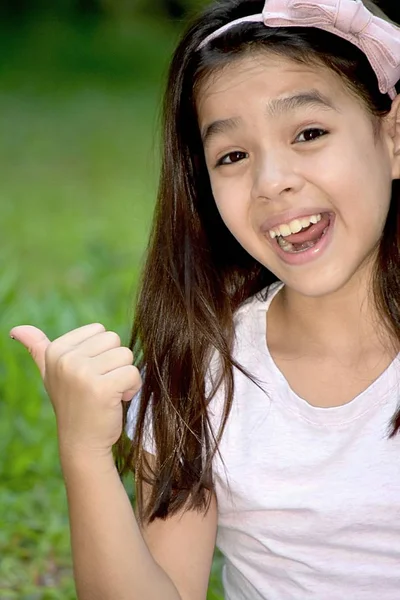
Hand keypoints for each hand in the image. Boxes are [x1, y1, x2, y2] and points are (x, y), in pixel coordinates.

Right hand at [9, 323, 140, 455]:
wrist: (81, 442)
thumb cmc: (71, 403)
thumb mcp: (51, 373)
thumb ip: (37, 348)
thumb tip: (16, 329)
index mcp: (55, 350)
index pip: (100, 330)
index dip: (102, 352)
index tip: (89, 374)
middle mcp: (65, 359)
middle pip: (114, 339)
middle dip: (115, 362)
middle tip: (101, 384)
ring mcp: (82, 374)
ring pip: (126, 355)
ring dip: (125, 375)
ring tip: (109, 392)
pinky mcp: (102, 388)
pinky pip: (132, 373)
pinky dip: (132, 387)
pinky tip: (117, 400)